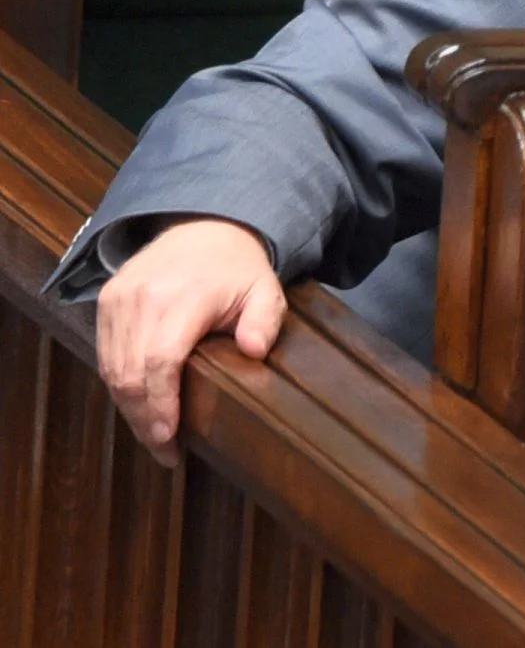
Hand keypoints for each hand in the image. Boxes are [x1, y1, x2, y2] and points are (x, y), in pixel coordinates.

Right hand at [96, 218, 286, 467]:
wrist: (204, 226)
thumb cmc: (237, 268)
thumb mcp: (266, 290)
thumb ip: (264, 320)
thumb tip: (256, 351)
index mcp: (182, 297)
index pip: (160, 361)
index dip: (160, 405)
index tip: (169, 439)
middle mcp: (142, 298)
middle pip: (130, 374)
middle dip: (144, 420)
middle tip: (165, 452)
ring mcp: (118, 299)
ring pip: (112, 369)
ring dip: (129, 408)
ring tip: (154, 437)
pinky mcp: (106, 301)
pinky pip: (104, 354)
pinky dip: (119, 384)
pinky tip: (139, 406)